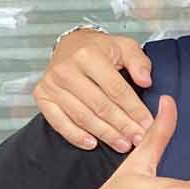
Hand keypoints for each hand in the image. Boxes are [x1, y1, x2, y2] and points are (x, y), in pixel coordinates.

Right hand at [35, 30, 152, 152]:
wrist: (70, 44)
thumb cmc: (99, 48)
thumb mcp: (124, 46)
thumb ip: (139, 62)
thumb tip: (146, 81)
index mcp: (88, 55)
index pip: (116, 89)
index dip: (134, 109)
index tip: (147, 124)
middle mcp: (67, 70)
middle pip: (100, 105)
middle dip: (122, 126)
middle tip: (137, 139)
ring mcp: (52, 84)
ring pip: (82, 116)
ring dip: (104, 134)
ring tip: (122, 144)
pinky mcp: (42, 96)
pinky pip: (59, 122)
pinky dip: (75, 136)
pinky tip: (92, 143)